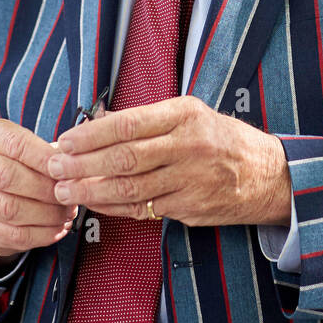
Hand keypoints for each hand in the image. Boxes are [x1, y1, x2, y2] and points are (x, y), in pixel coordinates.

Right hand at [0, 119, 78, 257]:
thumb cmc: (25, 160)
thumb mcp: (35, 146)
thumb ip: (53, 153)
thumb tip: (75, 167)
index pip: (15, 145)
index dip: (44, 158)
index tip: (67, 168)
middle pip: (7, 177)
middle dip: (45, 189)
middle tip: (70, 195)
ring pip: (9, 209)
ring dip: (46, 214)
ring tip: (67, 213)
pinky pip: (11, 235)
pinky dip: (41, 234)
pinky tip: (58, 229)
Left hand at [46, 95, 291, 226]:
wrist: (268, 174)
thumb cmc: (222, 138)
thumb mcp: (191, 114)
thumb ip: (148, 119)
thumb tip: (97, 122)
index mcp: (184, 114)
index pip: (128, 124)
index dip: (90, 134)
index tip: (63, 141)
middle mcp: (188, 146)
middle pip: (124, 157)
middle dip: (82, 165)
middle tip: (54, 170)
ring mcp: (190, 180)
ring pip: (130, 188)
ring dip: (91, 191)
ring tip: (65, 192)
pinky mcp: (190, 208)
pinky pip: (143, 209)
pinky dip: (114, 208)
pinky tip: (94, 205)